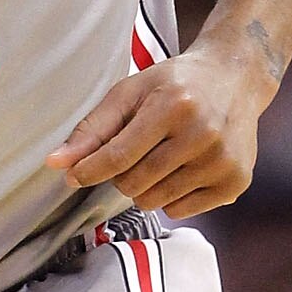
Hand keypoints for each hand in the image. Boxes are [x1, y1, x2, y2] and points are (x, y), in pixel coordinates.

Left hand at [46, 39, 266, 216]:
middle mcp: (203, 134)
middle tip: (136, 152)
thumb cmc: (175, 85)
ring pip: (155, 202)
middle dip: (123, 175)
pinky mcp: (236, 182)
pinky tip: (184, 168)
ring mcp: (223, 161)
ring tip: (161, 158)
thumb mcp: (131, 92)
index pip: (119, 156)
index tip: (73, 177)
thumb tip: (54, 164)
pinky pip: (180, 210)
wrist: (235, 80)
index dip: (90, 171)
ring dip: (146, 187)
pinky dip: (172, 196)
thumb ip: (93, 129)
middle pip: (134, 184)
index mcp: (174, 106)